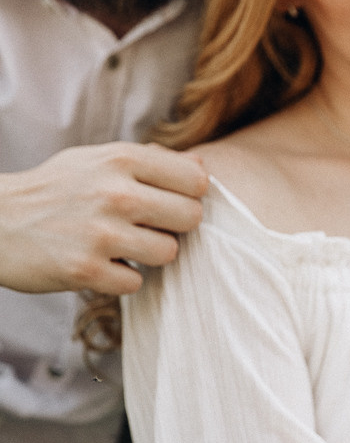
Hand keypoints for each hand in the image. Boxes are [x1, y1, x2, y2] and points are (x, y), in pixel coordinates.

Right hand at [0, 142, 208, 294]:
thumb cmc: (55, 189)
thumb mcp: (97, 160)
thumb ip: (150, 161)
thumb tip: (201, 165)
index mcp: (121, 159)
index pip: (196, 179)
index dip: (189, 195)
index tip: (170, 202)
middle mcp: (115, 193)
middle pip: (191, 217)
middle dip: (175, 227)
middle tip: (149, 228)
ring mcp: (101, 233)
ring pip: (168, 253)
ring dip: (149, 255)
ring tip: (123, 246)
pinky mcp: (86, 270)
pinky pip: (136, 283)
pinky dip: (121, 278)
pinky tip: (101, 264)